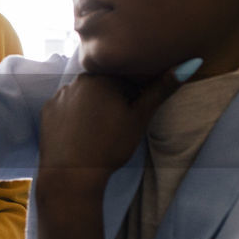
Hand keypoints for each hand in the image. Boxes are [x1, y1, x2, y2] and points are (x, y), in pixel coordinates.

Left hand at [38, 71, 180, 190]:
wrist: (71, 175)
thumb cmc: (110, 146)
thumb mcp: (140, 118)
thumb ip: (162, 89)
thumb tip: (192, 62)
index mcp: (102, 77)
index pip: (124, 78)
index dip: (131, 96)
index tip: (130, 115)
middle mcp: (77, 80)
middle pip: (102, 85)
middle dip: (111, 99)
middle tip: (115, 126)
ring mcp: (59, 95)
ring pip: (83, 96)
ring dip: (92, 107)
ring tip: (97, 133)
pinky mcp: (46, 111)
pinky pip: (66, 108)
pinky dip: (73, 117)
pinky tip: (80, 134)